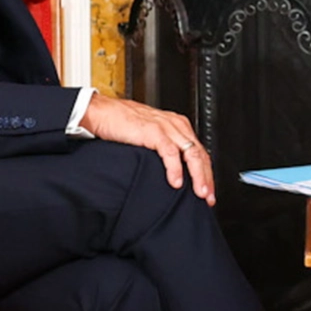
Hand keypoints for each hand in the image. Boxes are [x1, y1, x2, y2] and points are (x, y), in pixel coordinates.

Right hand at [83, 94, 214, 202]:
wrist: (102, 113)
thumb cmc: (122, 124)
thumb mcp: (150, 136)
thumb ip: (164, 149)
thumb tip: (173, 172)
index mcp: (177, 126)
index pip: (200, 152)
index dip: (207, 173)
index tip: (208, 191)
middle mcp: (176, 125)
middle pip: (200, 155)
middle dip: (207, 179)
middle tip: (209, 198)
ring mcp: (166, 128)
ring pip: (191, 154)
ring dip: (198, 177)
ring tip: (199, 193)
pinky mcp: (153, 131)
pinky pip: (170, 152)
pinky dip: (175, 169)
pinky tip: (176, 182)